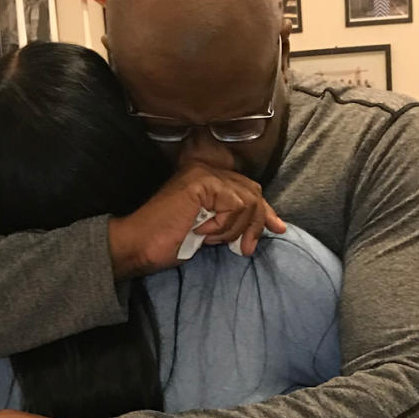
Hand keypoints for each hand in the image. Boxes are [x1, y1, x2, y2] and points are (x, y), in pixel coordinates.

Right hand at [108, 163, 285, 277]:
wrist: (139, 245)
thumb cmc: (169, 242)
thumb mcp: (212, 229)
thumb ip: (234, 220)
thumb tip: (270, 224)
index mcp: (207, 178)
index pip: (248, 189)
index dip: (265, 210)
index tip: (278, 228)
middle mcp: (207, 169)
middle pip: (253, 192)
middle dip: (255, 223)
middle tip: (245, 248)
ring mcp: (204, 173)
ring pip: (247, 201)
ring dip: (233, 229)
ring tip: (210, 238)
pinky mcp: (201, 182)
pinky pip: (234, 205)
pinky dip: (223, 225)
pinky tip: (202, 232)